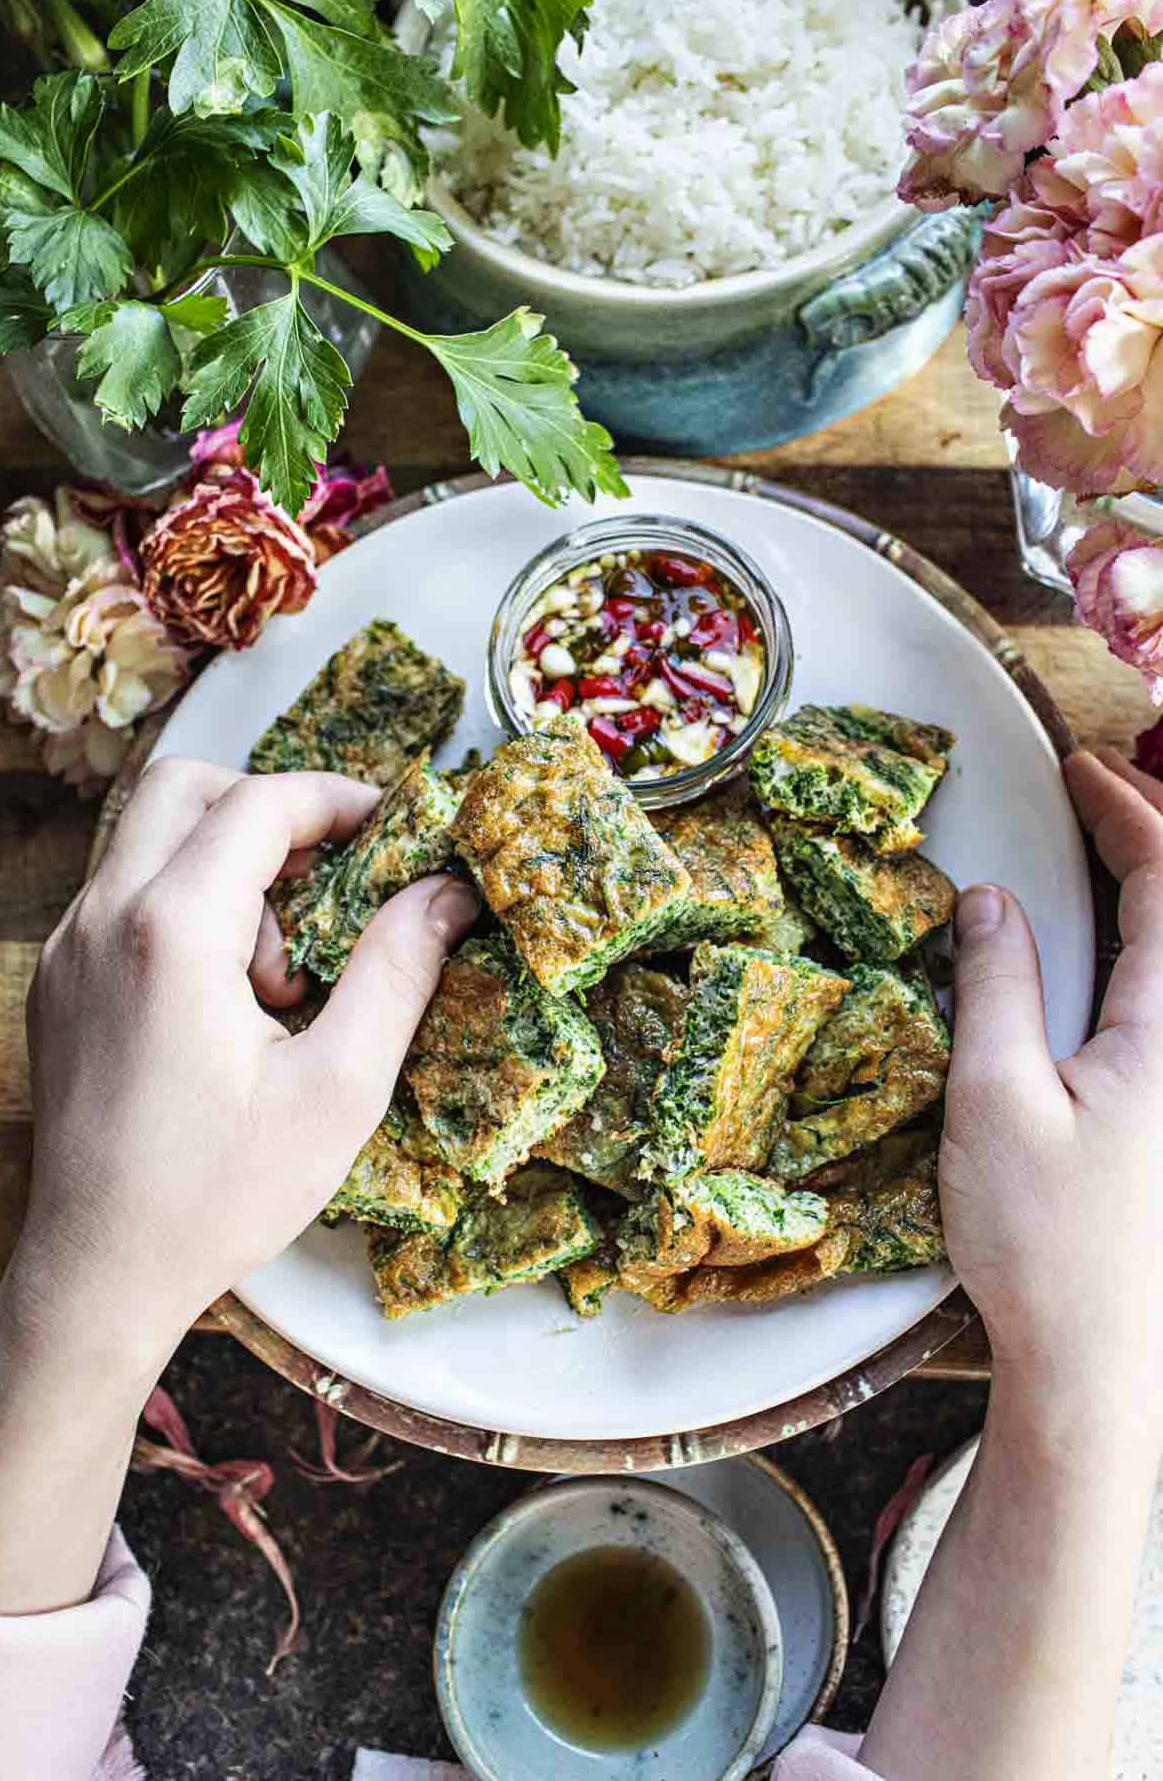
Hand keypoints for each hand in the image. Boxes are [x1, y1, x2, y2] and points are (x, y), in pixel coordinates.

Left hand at [14, 757, 477, 1368]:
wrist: (96, 1274)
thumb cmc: (216, 1196)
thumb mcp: (338, 1090)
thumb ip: (399, 973)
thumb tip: (449, 893)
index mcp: (171, 931)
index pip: (260, 802)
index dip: (339, 802)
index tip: (395, 834)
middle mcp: (102, 919)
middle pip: (187, 787)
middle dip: (270, 811)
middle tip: (334, 880)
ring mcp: (67, 948)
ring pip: (151, 839)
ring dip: (227, 865)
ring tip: (281, 972)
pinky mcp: (57, 981)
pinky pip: (126, 895)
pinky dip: (188, 906)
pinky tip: (232, 996)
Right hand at [940, 748, 1162, 1432]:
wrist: (1097, 1367)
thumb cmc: (1047, 1243)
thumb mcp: (998, 1103)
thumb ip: (996, 988)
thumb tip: (988, 901)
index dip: (1126, 811)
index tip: (1075, 769)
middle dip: (1152, 838)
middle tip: (1095, 795)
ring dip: (1157, 896)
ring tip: (1110, 852)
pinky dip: (1151, 952)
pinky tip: (1114, 957)